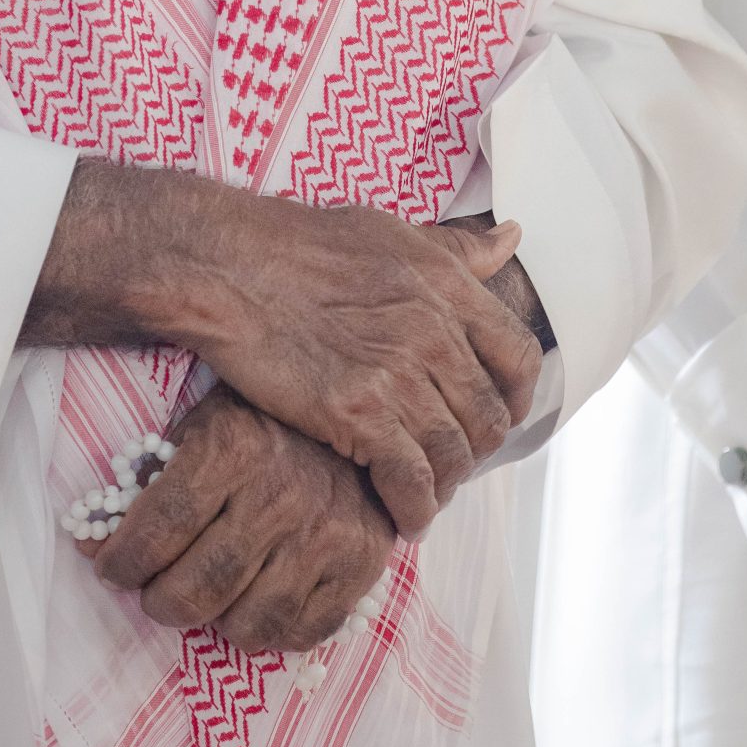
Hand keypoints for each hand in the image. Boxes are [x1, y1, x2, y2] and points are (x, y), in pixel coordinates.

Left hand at [88, 383, 394, 652]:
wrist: (360, 414)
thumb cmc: (264, 423)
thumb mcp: (202, 426)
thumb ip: (148, 481)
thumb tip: (88, 540)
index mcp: (233, 448)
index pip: (159, 527)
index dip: (122, 561)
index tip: (111, 569)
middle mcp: (280, 494)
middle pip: (199, 587)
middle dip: (161, 602)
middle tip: (155, 593)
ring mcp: (326, 534)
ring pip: (248, 623)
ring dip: (215, 624)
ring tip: (207, 602)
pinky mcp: (362, 565)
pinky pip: (302, 632)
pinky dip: (269, 634)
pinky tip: (253, 606)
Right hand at [186, 199, 540, 535]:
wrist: (229, 265)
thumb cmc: (300, 243)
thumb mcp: (392, 230)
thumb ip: (458, 247)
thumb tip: (513, 238)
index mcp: (447, 284)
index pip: (518, 355)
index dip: (517, 397)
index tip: (499, 415)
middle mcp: (433, 330)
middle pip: (489, 416)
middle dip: (475, 449)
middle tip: (449, 462)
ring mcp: (397, 374)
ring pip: (453, 455)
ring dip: (444, 485)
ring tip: (424, 494)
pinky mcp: (358, 413)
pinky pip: (411, 480)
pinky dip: (414, 508)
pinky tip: (403, 516)